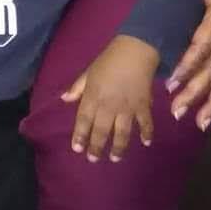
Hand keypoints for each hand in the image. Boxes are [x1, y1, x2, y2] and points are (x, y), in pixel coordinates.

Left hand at [62, 35, 157, 162]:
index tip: (77, 149)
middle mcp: (108, 106)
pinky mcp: (143, 105)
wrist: (135, 50)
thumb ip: (77, 87)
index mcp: (93, 96)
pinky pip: (145, 123)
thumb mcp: (88, 71)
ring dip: (118, 147)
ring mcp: (127, 108)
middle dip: (96, 147)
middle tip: (93, 159)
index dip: (80, 136)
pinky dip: (147, 133)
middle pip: (101, 131)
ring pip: (122, 133)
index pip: (83, 120)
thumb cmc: (108, 60)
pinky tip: (146, 143)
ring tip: (115, 158)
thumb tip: (64, 99)